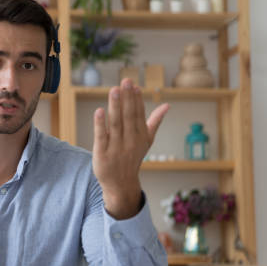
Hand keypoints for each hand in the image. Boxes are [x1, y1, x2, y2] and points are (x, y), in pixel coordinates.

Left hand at [92, 78, 168, 218]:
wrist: (121, 184)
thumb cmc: (132, 158)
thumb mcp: (146, 141)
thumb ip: (155, 121)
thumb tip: (167, 105)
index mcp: (140, 136)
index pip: (138, 114)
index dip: (136, 99)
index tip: (133, 85)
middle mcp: (130, 141)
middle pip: (128, 116)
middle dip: (127, 98)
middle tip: (125, 81)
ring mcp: (116, 147)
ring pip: (115, 124)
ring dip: (115, 106)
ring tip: (114, 90)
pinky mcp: (102, 154)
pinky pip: (102, 136)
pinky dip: (100, 124)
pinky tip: (99, 110)